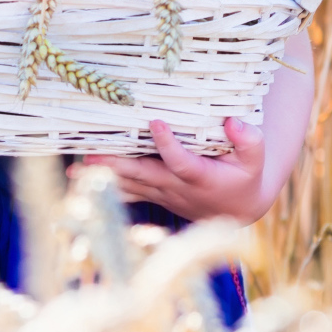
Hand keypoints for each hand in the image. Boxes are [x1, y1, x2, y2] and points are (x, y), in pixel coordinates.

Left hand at [73, 118, 272, 223]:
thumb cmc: (246, 177)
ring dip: (103, 176)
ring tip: (76, 169)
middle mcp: (177, 188)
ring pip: (130, 185)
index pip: (181, 162)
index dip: (168, 145)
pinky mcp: (155, 195)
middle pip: (144, 176)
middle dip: (117, 166)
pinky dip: (106, 184)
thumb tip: (233, 121)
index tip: (155, 122)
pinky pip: (128, 191)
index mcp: (201, 177)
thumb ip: (249, 141)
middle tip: (90, 156)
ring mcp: (163, 194)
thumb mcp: (256, 159)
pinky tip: (80, 179)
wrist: (238, 210)